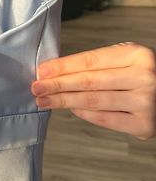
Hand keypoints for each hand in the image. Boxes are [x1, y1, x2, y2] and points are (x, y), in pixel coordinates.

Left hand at [31, 43, 155, 139]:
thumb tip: (57, 72)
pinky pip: (105, 119)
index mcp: (138, 55)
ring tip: (44, 101)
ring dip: (64, 101)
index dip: (63, 66)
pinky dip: (84, 114)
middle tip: (36, 87)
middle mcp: (144, 77)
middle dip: (58, 85)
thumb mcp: (129, 58)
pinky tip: (69, 109)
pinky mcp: (145, 125)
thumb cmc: (146, 73)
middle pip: (89, 82)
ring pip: (94, 102)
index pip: (91, 60)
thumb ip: (100, 63)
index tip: (41, 71)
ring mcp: (146, 103)